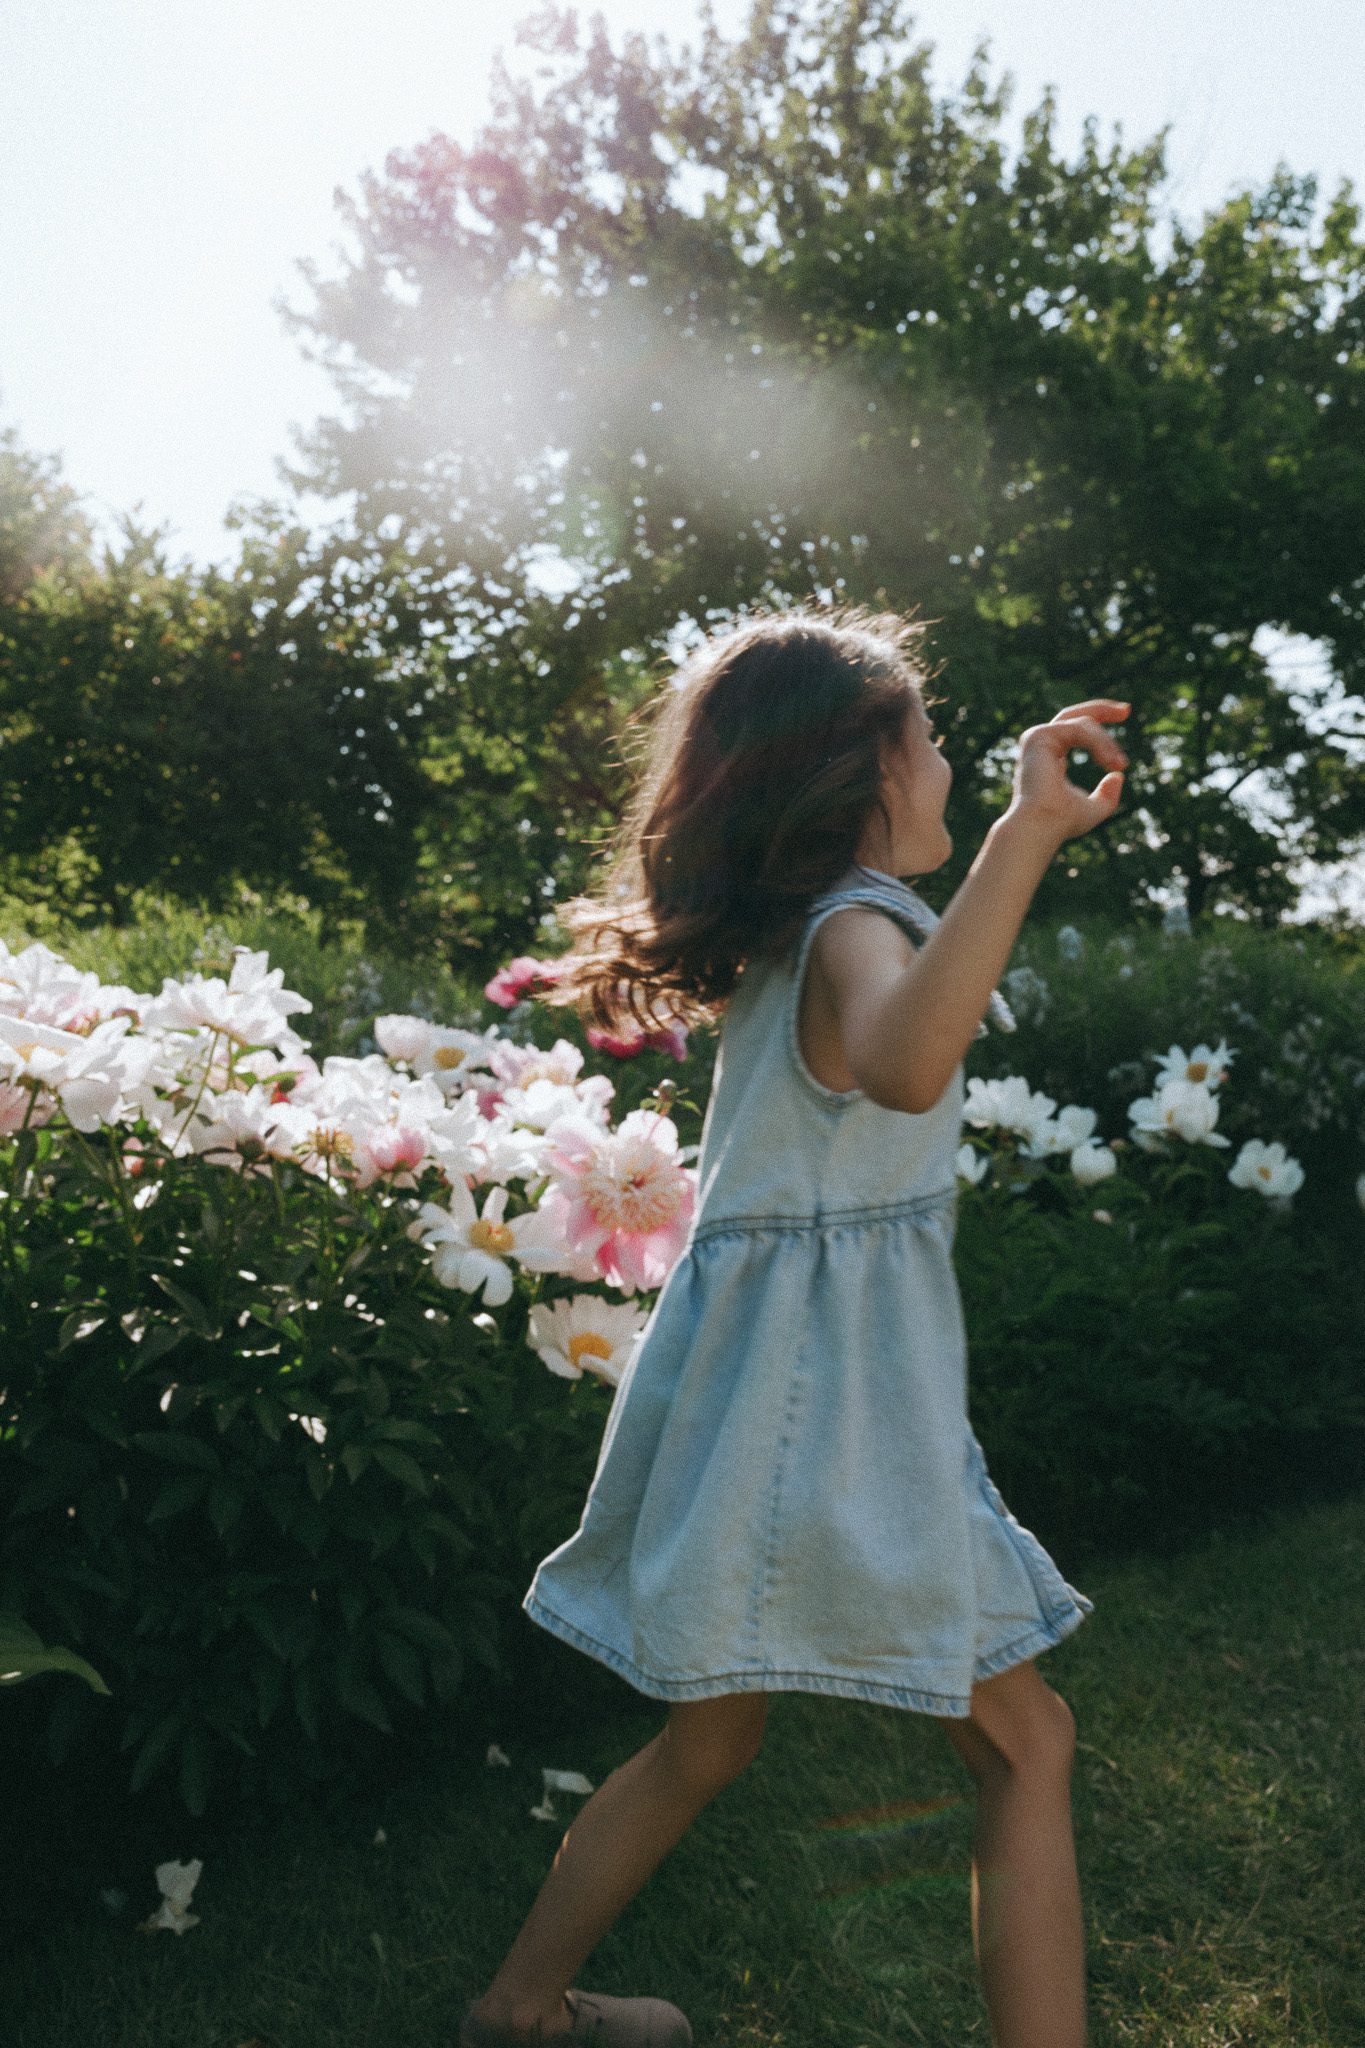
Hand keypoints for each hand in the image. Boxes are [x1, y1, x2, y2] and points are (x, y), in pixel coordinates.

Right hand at [1003, 698, 1130, 847]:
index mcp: (1050, 756)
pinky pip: (1078, 729)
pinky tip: (1108, 761)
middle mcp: (1041, 745)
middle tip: (1126, 710)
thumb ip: (1106, 795)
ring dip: (1106, 742)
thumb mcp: (1093, 809)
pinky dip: (1098, 742)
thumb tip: (1118, 776)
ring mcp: (1037, 739)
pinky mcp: (1038, 737)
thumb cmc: (1060, 823)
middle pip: (1073, 714)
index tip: (1125, 716)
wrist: (1040, 826)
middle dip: (1102, 709)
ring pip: (1083, 724)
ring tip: (1119, 764)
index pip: (1075, 729)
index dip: (1100, 721)